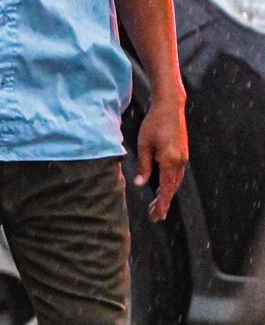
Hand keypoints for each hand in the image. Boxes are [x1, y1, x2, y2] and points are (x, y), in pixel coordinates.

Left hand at [135, 92, 188, 221]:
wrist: (170, 108)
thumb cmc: (154, 124)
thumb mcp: (144, 145)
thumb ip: (144, 166)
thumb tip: (141, 184)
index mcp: (170, 160)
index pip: (166, 188)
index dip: (162, 203)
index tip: (157, 215)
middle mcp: (180, 161)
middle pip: (172, 188)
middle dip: (164, 203)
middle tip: (155, 217)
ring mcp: (183, 158)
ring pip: (175, 182)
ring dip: (167, 195)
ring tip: (157, 207)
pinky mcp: (182, 154)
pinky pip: (176, 174)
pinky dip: (170, 185)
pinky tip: (162, 190)